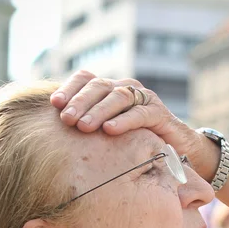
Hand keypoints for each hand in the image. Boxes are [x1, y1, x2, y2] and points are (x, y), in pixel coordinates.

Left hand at [49, 70, 218, 180]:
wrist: (176, 149)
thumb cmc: (135, 142)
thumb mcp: (108, 131)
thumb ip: (87, 125)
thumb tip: (53, 131)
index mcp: (110, 89)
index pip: (86, 78)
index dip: (69, 88)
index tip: (54, 104)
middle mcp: (127, 88)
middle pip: (99, 86)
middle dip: (80, 102)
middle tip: (66, 120)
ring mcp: (144, 98)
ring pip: (118, 97)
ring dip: (98, 111)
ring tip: (83, 126)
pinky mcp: (160, 113)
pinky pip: (140, 113)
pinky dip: (124, 121)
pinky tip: (110, 130)